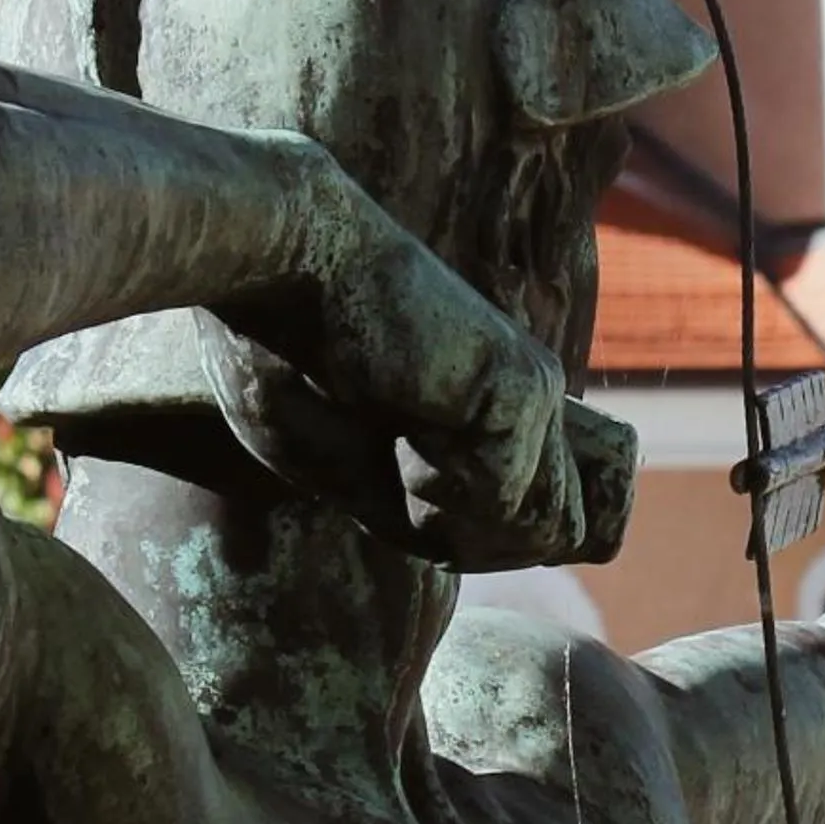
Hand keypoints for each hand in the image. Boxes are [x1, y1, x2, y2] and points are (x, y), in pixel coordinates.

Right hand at [197, 145, 635, 567]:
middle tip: (394, 466)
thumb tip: (471, 556)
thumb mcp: (358, 472)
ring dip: (447, 519)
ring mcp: (535, 394)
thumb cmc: (287, 359)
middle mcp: (529, 400)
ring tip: (392, 434)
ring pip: (530, 532)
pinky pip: (500, 503)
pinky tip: (399, 416)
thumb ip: (425, 517)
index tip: (399, 498)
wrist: (278, 267)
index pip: (536, 523)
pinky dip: (435, 490)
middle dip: (468, 545)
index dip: (474, 546)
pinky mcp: (522, 394)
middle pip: (546, 538)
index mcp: (494, 411)